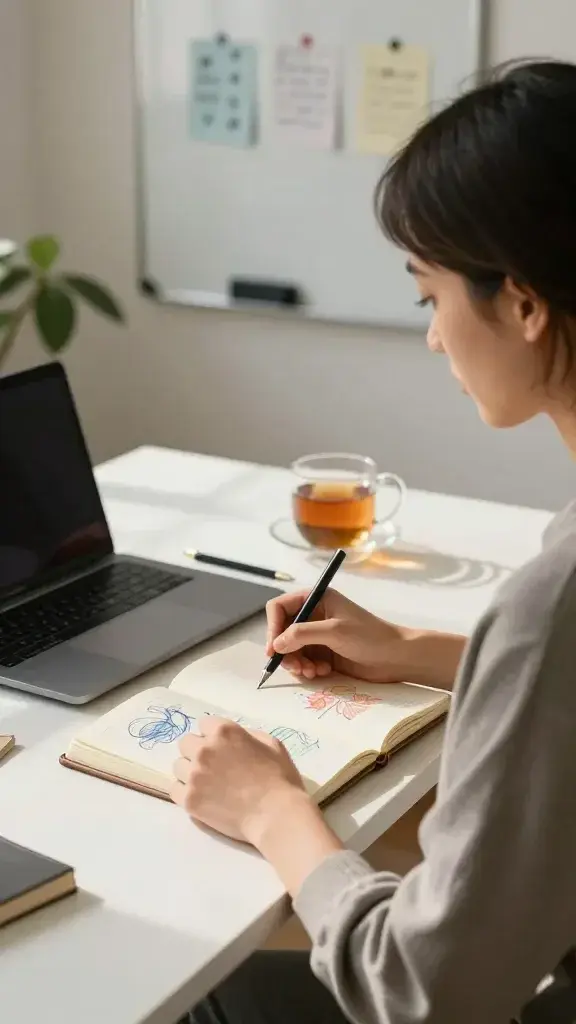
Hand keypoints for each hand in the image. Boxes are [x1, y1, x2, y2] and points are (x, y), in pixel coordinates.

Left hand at [171, 716, 309, 844]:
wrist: (275, 815)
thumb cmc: (279, 778)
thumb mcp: (271, 743)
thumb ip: (246, 734)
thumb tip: (231, 738)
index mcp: (224, 731)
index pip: (204, 723)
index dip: (213, 735)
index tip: (221, 747)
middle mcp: (204, 749)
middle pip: (186, 743)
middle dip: (197, 751)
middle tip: (213, 766)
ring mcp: (193, 775)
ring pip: (178, 766)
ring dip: (189, 771)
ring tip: (206, 783)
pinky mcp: (189, 800)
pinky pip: (174, 789)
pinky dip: (185, 792)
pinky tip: (200, 797)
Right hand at [266, 588, 408, 682]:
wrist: (396, 657)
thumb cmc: (370, 637)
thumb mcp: (334, 631)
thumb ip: (302, 634)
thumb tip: (276, 644)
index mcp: (316, 599)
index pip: (279, 608)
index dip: (272, 627)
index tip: (273, 649)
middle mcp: (314, 615)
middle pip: (282, 632)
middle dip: (285, 651)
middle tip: (295, 668)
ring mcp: (318, 635)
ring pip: (291, 650)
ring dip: (297, 663)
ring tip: (312, 672)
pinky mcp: (324, 653)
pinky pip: (303, 661)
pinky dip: (308, 669)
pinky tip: (322, 672)